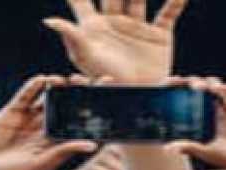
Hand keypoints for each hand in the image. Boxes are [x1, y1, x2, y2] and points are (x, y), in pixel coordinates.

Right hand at [0, 76, 95, 169]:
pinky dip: (34, 86)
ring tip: (65, 80)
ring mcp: (30, 116)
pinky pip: (26, 94)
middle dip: (77, 92)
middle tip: (87, 81)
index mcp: (56, 140)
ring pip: (49, 96)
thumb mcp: (41, 164)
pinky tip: (43, 79)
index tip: (104, 99)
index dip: (91, 109)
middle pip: (66, 104)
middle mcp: (45, 126)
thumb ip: (64, 152)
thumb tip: (92, 145)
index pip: (77, 121)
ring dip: (58, 86)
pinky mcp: (14, 109)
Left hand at [44, 0, 191, 85]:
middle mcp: (115, 23)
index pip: (81, 1)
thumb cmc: (105, 84)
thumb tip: (48, 20)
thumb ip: (71, 36)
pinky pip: (168, 13)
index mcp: (94, 28)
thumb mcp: (85, 59)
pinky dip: (177, 1)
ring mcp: (137, 28)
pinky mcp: (158, 36)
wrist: (136, 104)